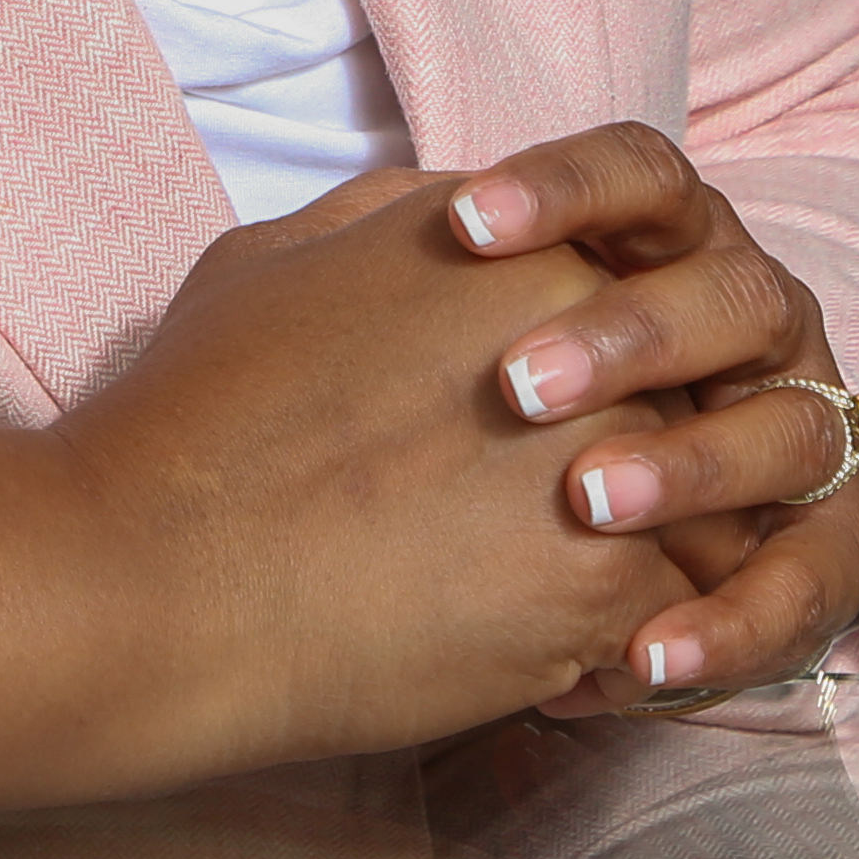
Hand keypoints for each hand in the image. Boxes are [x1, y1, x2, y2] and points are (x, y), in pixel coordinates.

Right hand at [0, 168, 700, 835]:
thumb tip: (450, 209)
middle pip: (687, 395)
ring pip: (700, 510)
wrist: (159, 572)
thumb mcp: (280, 254)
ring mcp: (614, 463)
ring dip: (654, 551)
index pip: (638, 291)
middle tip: (574, 512)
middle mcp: (593, 338)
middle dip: (652, 456)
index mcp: (525, 247)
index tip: (556, 414)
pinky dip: (625, 641)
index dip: (607, 360)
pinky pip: (673, 613)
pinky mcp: (608, 587)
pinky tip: (537, 650)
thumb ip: (392, 216)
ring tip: (567, 592)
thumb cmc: (196, 415)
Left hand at [441, 123, 858, 703]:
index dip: (565, 190)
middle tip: (520, 386)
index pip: (641, 179)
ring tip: (586, 507)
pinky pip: (804, 585)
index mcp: (669, 246)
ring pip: (791, 431)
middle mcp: (752, 325)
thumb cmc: (471, 422)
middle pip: (729, 295)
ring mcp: (799, 432)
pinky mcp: (820, 554)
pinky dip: (730, 624)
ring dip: (693, 468)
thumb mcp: (437, 322)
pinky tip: (643, 657)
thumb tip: (393, 212)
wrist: (540, 547)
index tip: (462, 226)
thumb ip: (420, 254)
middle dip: (632, 335)